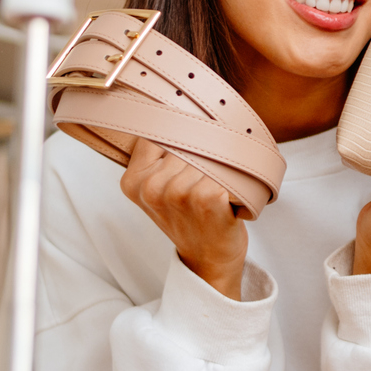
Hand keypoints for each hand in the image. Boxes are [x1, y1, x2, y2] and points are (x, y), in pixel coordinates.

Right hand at [122, 138, 248, 298]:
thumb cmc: (190, 220)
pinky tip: (230, 200)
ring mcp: (177, 193)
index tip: (190, 159)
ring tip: (216, 192)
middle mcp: (150, 187)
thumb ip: (157, 157)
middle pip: (188, 141)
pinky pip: (229, 169)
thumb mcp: (158, 190)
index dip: (184, 141)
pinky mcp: (206, 198)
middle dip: (204, 157)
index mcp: (133, 181)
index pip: (161, 133)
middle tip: (204, 185)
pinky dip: (237, 182)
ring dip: (222, 170)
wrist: (209, 261)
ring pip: (210, 153)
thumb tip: (175, 109)